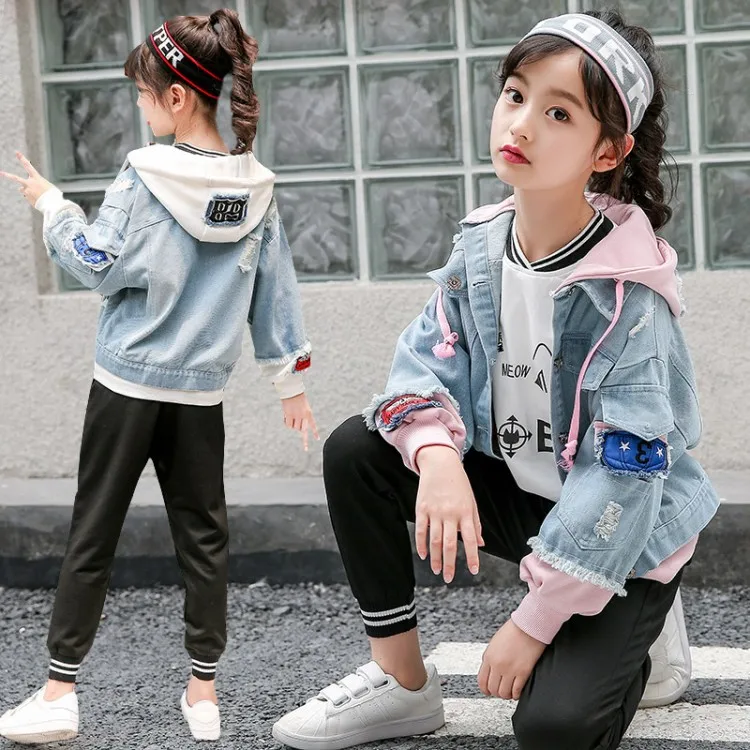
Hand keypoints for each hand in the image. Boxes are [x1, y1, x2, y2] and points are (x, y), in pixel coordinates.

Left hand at [0, 152, 55, 206]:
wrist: (53, 204)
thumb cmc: (52, 194)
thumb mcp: (46, 186)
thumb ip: (35, 185)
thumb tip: (22, 189)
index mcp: (37, 178)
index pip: (28, 166)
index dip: (22, 158)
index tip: (17, 152)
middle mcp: (30, 183)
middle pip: (16, 178)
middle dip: (7, 175)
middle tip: (0, 173)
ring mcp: (27, 191)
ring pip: (22, 189)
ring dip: (26, 191)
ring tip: (35, 195)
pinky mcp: (27, 198)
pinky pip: (28, 197)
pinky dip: (32, 198)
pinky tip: (38, 199)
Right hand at [281, 392, 318, 450]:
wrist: (292, 391)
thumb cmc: (298, 398)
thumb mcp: (304, 407)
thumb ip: (303, 417)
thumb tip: (297, 428)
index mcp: (309, 413)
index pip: (313, 425)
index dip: (315, 433)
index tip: (317, 439)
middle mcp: (303, 416)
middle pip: (302, 430)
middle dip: (300, 429)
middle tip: (297, 428)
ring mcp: (296, 416)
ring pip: (294, 428)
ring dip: (292, 424)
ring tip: (291, 415)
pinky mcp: (289, 415)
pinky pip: (288, 425)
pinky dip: (286, 422)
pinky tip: (286, 415)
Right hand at [414, 445, 483, 583]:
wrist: (440, 464)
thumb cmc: (458, 483)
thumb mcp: (472, 501)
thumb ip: (476, 523)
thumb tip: (480, 543)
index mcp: (465, 512)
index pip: (470, 539)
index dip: (472, 557)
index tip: (473, 570)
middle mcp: (450, 514)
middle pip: (449, 544)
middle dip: (450, 564)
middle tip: (449, 578)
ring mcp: (435, 511)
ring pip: (434, 541)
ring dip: (435, 558)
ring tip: (436, 570)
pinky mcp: (422, 508)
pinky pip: (421, 530)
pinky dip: (421, 544)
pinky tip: (423, 554)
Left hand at [478, 619, 546, 699]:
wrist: (529, 626)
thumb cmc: (514, 630)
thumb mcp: (495, 643)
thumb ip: (490, 658)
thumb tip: (489, 671)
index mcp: (489, 657)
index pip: (482, 681)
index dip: (485, 689)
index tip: (488, 691)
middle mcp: (497, 665)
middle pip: (493, 689)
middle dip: (496, 692)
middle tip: (501, 690)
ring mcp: (510, 670)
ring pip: (504, 693)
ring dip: (507, 695)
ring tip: (510, 691)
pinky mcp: (523, 673)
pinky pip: (517, 691)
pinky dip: (516, 694)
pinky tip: (518, 691)